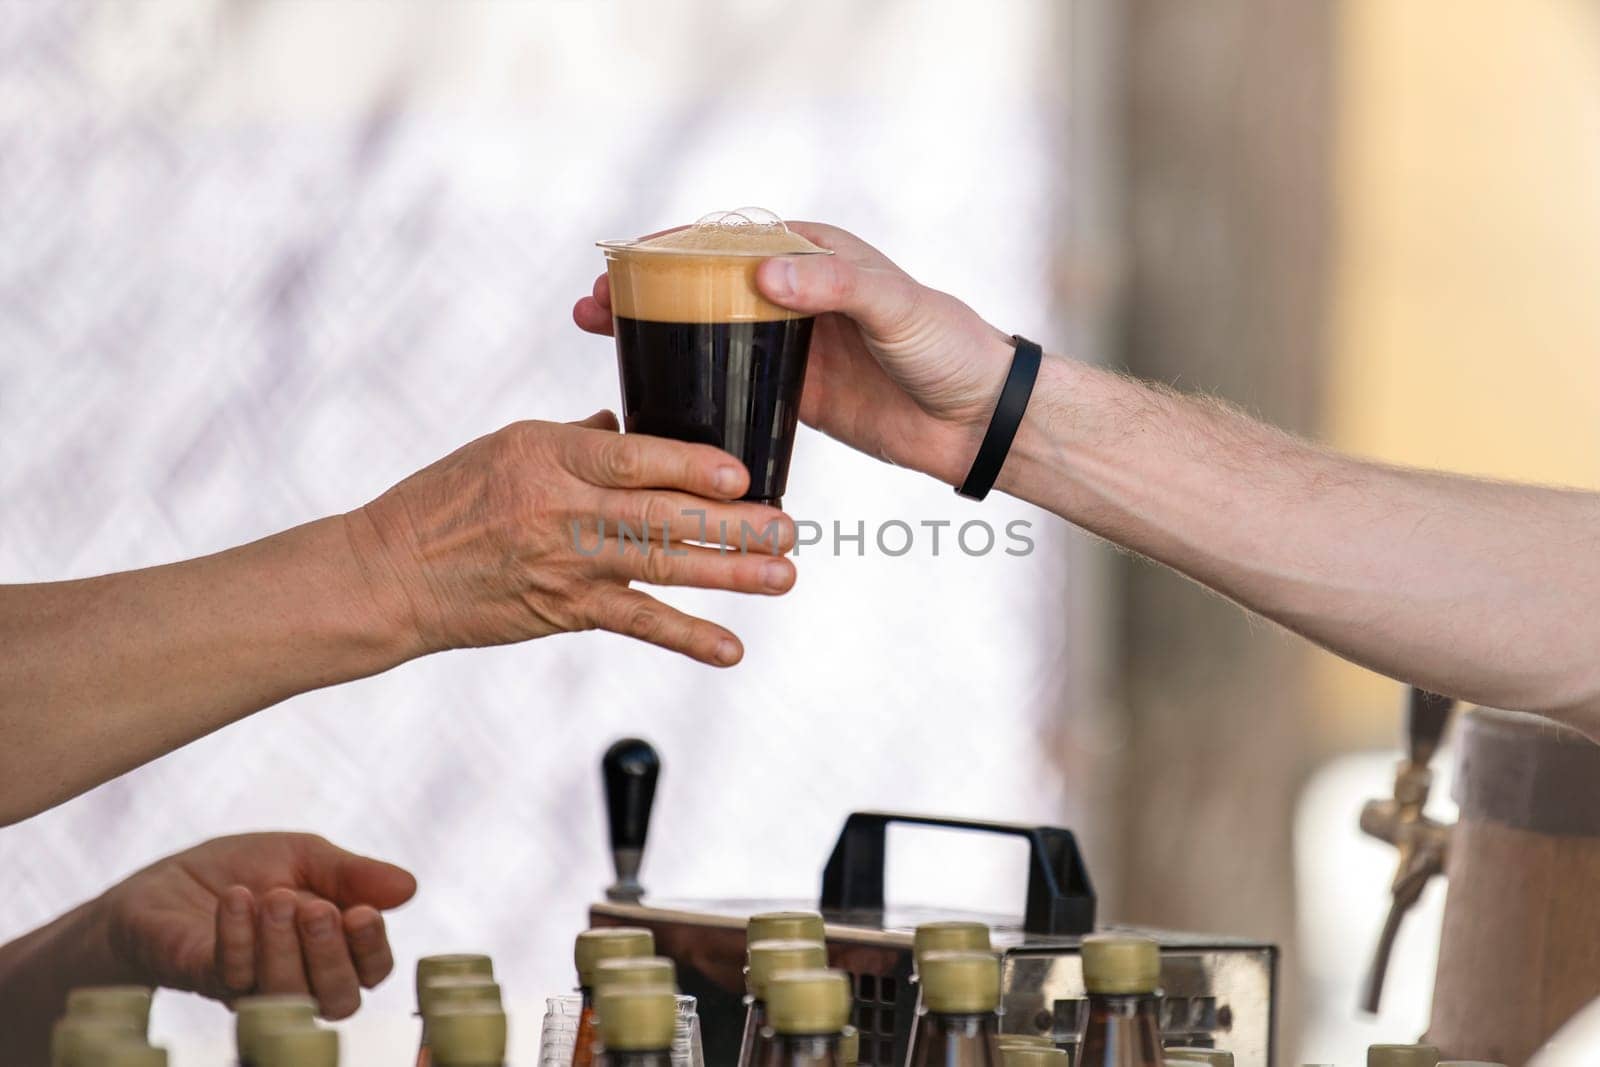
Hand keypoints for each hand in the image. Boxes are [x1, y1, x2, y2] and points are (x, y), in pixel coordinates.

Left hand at [99, 833, 415, 1017]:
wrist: (162, 881)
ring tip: (272, 896)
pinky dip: (239, 935)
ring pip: (287, 995)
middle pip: (339, 999)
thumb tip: (410, 888)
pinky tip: (237, 898)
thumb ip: (353, 873)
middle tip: (314, 909)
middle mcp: (298, 978)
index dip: (373, 949)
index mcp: (331, 947)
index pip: (370, 970)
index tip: (364, 912)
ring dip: (284, 944)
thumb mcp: (304, 855)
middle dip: (331, 955)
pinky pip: (231, 975)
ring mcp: (250, 987)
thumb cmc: (240, 869)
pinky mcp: (204, 981)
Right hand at [348, 413, 796, 667]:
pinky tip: (731, 648)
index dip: (690, 466)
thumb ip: (576, 438)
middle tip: (789, 528)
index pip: (631, 457)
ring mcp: (566, 564)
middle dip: (731, 524)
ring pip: (661, 568)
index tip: (742, 471)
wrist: (392, 574)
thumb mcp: (507, 445)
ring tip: (783, 575)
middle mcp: (561, 509)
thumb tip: (626, 424)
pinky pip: (636, 623)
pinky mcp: (565, 609)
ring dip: (729, 575)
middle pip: (660, 516)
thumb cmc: (447, 499)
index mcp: (549, 455)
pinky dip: (687, 638)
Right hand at [574, 223, 1015, 486]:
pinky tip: (648, 393)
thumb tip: (764, 273)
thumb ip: (834, 286)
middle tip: (591, 303)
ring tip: (599, 336)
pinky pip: (729, 382)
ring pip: (706, 331)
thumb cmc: (948, 346)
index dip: (669, 247)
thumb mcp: (895, 307)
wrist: (978, 418)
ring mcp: (788, 343)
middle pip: (702, 283)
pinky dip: (689, 383)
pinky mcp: (791, 392)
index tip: (622, 261)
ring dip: (655, 334)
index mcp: (814, 253)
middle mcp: (794, 292)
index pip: (727, 238)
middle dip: (644, 289)